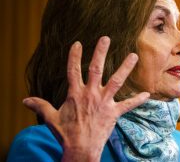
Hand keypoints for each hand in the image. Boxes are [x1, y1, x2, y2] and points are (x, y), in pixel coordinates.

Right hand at [23, 36, 149, 161]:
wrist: (80, 150)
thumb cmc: (65, 134)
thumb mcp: (51, 118)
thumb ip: (40, 106)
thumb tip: (25, 100)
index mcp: (75, 94)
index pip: (73, 70)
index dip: (74, 56)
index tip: (78, 43)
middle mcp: (91, 94)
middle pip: (96, 69)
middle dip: (100, 52)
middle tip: (106, 38)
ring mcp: (104, 102)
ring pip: (116, 81)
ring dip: (125, 67)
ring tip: (134, 56)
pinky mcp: (114, 113)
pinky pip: (128, 105)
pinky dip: (137, 99)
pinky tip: (147, 93)